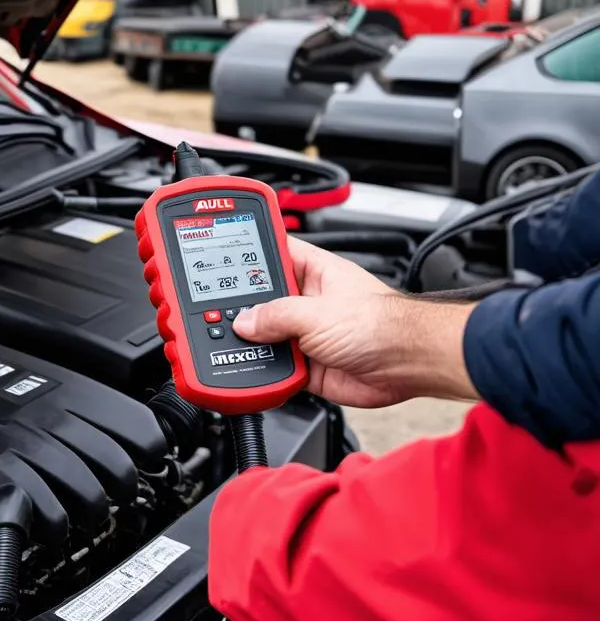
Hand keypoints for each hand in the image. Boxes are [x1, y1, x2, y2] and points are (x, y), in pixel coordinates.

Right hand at [232, 238, 477, 407]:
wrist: (407, 365)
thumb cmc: (381, 324)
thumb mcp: (317, 312)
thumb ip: (276, 316)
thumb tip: (244, 321)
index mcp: (311, 271)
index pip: (269, 252)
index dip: (244, 250)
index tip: (216, 250)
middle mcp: (305, 300)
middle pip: (258, 298)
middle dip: (239, 307)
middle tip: (213, 310)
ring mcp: (304, 333)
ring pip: (262, 335)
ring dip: (250, 342)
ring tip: (228, 341)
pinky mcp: (306, 365)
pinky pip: (273, 367)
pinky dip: (262, 371)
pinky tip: (249, 368)